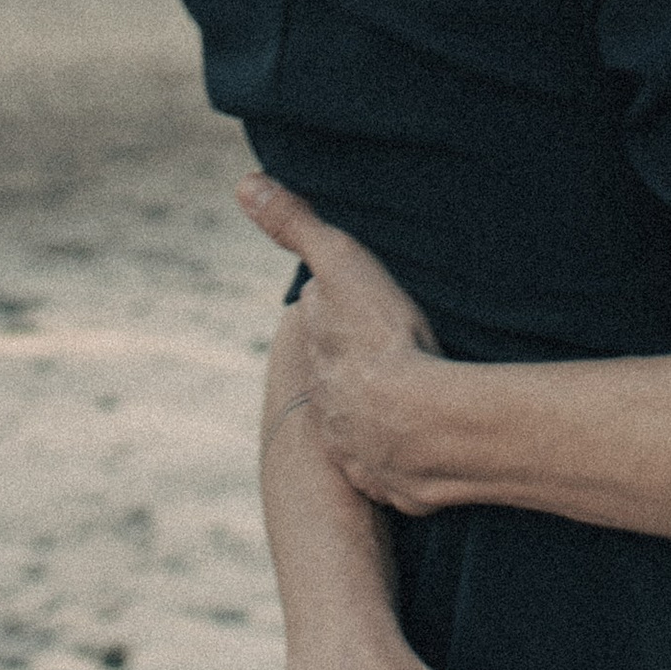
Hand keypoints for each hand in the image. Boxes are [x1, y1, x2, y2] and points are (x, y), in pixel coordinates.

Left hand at [239, 173, 455, 512]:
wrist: (420, 423)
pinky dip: (408, 459)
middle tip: (390, 355)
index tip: (356, 302)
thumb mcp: (339, 264)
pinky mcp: (392, 485)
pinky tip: (427, 449)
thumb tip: (242, 184)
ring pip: (367, 428)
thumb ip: (294, 224)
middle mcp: (329, 406)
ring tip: (415, 405)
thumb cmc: (381, 337)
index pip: (322, 323)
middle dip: (359, 369)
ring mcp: (358, 450)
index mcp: (320, 354)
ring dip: (383, 418)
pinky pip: (399, 470)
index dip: (337, 309)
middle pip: (341, 379)